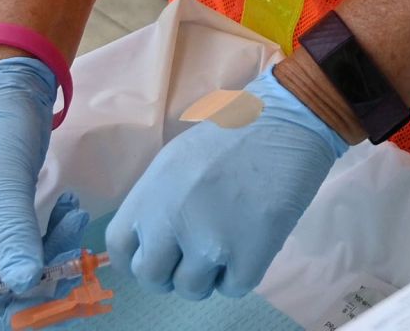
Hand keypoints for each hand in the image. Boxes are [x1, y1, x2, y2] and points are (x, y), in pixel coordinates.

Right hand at [0, 58, 65, 329]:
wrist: (5, 98)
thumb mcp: (2, 197)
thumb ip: (15, 244)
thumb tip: (29, 287)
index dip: (7, 313)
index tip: (49, 301)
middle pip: (1, 291)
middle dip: (42, 280)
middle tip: (76, 262)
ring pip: (24, 266)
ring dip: (55, 250)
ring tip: (77, 217)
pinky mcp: (9, 217)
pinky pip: (34, 242)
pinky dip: (55, 232)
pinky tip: (71, 207)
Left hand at [108, 65, 347, 299]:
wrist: (289, 121)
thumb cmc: (235, 133)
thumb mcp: (177, 159)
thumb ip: (157, 201)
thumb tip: (152, 240)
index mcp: (151, 192)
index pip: (120, 248)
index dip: (138, 259)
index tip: (159, 255)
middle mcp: (171, 220)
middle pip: (152, 277)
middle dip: (173, 272)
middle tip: (196, 255)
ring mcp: (210, 241)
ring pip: (192, 289)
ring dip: (209, 276)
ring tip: (228, 247)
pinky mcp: (249, 254)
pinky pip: (234, 288)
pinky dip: (242, 274)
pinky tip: (252, 244)